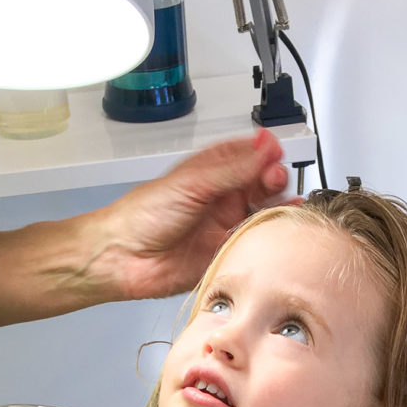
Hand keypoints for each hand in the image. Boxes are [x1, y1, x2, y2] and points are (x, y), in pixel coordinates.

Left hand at [92, 128, 291, 300]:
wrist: (123, 257)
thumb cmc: (144, 215)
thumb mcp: (192, 182)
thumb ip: (232, 169)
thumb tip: (265, 149)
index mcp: (211, 173)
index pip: (248, 157)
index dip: (265, 153)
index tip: (276, 153)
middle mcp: (220, 199)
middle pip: (261, 186)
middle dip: (273, 180)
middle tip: (275, 179)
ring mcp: (223, 227)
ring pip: (261, 215)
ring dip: (275, 208)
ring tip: (283, 202)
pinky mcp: (224, 255)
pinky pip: (253, 247)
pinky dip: (267, 240)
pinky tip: (276, 231)